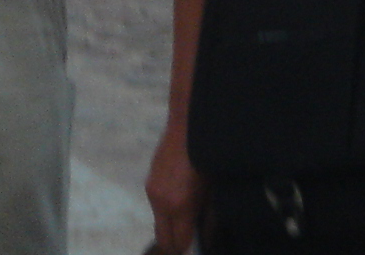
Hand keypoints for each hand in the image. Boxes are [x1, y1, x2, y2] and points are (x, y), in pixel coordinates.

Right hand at [145, 128, 202, 254]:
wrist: (188, 122)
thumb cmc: (208, 154)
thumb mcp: (215, 188)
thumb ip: (210, 217)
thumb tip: (208, 238)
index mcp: (179, 205)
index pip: (178, 242)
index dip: (188, 250)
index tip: (196, 249)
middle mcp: (161, 201)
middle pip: (162, 238)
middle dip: (175, 244)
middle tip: (191, 241)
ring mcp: (152, 190)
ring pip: (159, 222)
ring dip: (171, 226)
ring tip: (189, 217)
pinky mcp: (150, 181)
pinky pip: (157, 206)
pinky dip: (167, 210)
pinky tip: (181, 198)